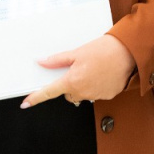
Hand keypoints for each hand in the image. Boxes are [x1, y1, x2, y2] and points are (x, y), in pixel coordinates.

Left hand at [21, 34, 135, 107]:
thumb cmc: (104, 50)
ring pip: (82, 93)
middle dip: (70, 84)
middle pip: (68, 93)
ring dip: (84, 85)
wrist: (128, 52)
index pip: (49, 92)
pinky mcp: (107, 96)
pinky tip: (103, 74)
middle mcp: (82, 91)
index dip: (36, 98)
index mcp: (72, 80)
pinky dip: (96, 86)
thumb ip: (58, 60)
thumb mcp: (78, 52)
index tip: (26, 103)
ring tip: (94, 69)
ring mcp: (95, 95)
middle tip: (79, 69)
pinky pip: (96, 93)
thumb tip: (42, 62)